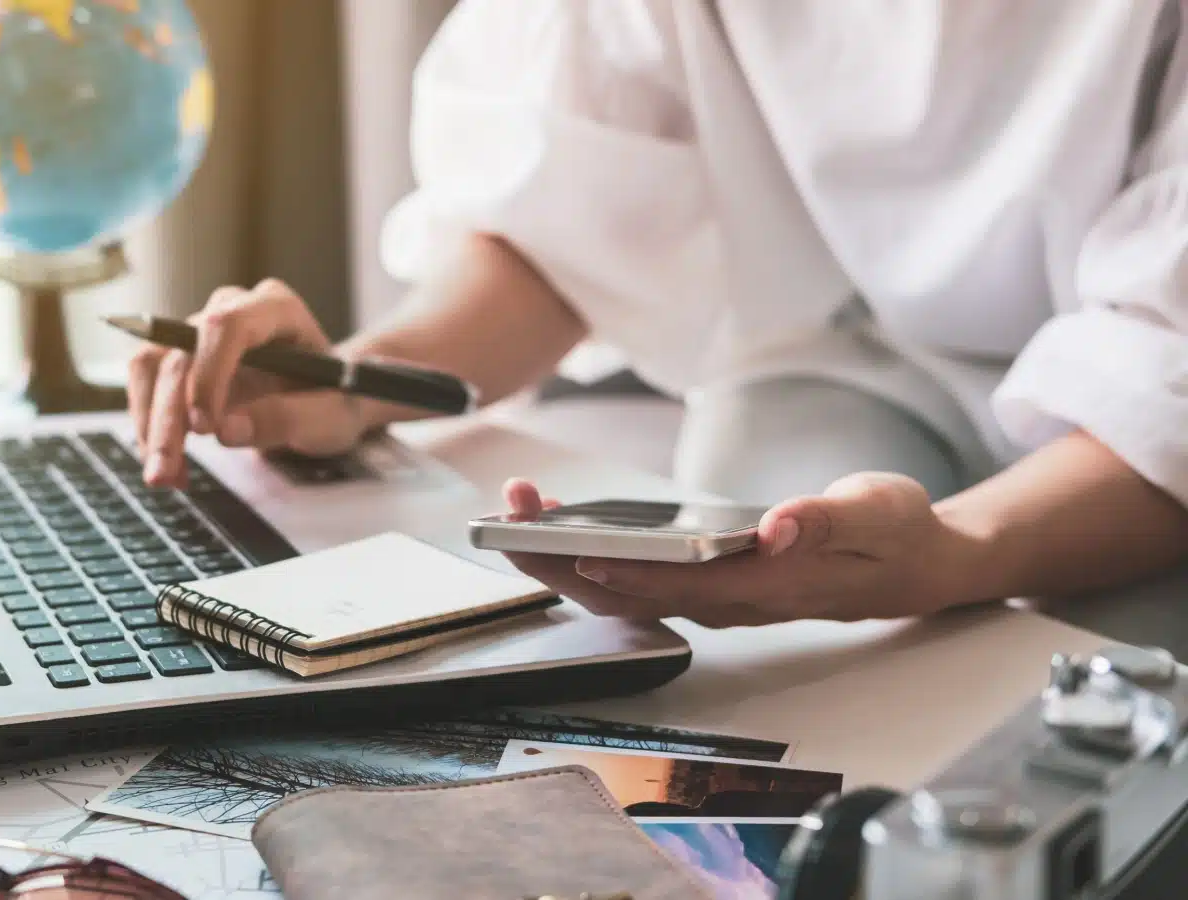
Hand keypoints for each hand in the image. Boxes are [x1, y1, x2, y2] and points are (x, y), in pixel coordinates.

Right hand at [128, 278, 370, 486]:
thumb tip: (226, 430)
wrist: (326, 396)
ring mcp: (202, 331)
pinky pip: (148, 384)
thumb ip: (286, 418)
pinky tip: (172, 466)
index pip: (227, 325)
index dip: (208, 374)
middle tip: (166, 471)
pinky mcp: (182, 357)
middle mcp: (232, 309)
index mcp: (277, 308)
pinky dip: (151, 428)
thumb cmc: (335, 399)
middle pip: (181, 352)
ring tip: (165, 475)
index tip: (205, 428)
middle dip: (168, 417)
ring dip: (150, 424)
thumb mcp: (330, 417)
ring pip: (154, 366)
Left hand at [498, 474, 970, 627]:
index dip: (627, 573)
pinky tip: (561, 524)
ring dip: (566, 556)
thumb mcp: (878, 513)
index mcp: (768, 585)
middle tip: (512, 516)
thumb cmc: (895, 536)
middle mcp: (731, 600)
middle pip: (633, 592)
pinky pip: (636, 577)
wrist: (915, 566)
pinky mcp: (707, 584)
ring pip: (625, 588)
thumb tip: (777, 526)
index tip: (578, 552)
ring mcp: (715, 597)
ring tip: (520, 509)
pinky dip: (591, 552)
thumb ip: (827, 520)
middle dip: (565, 559)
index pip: (684, 586)